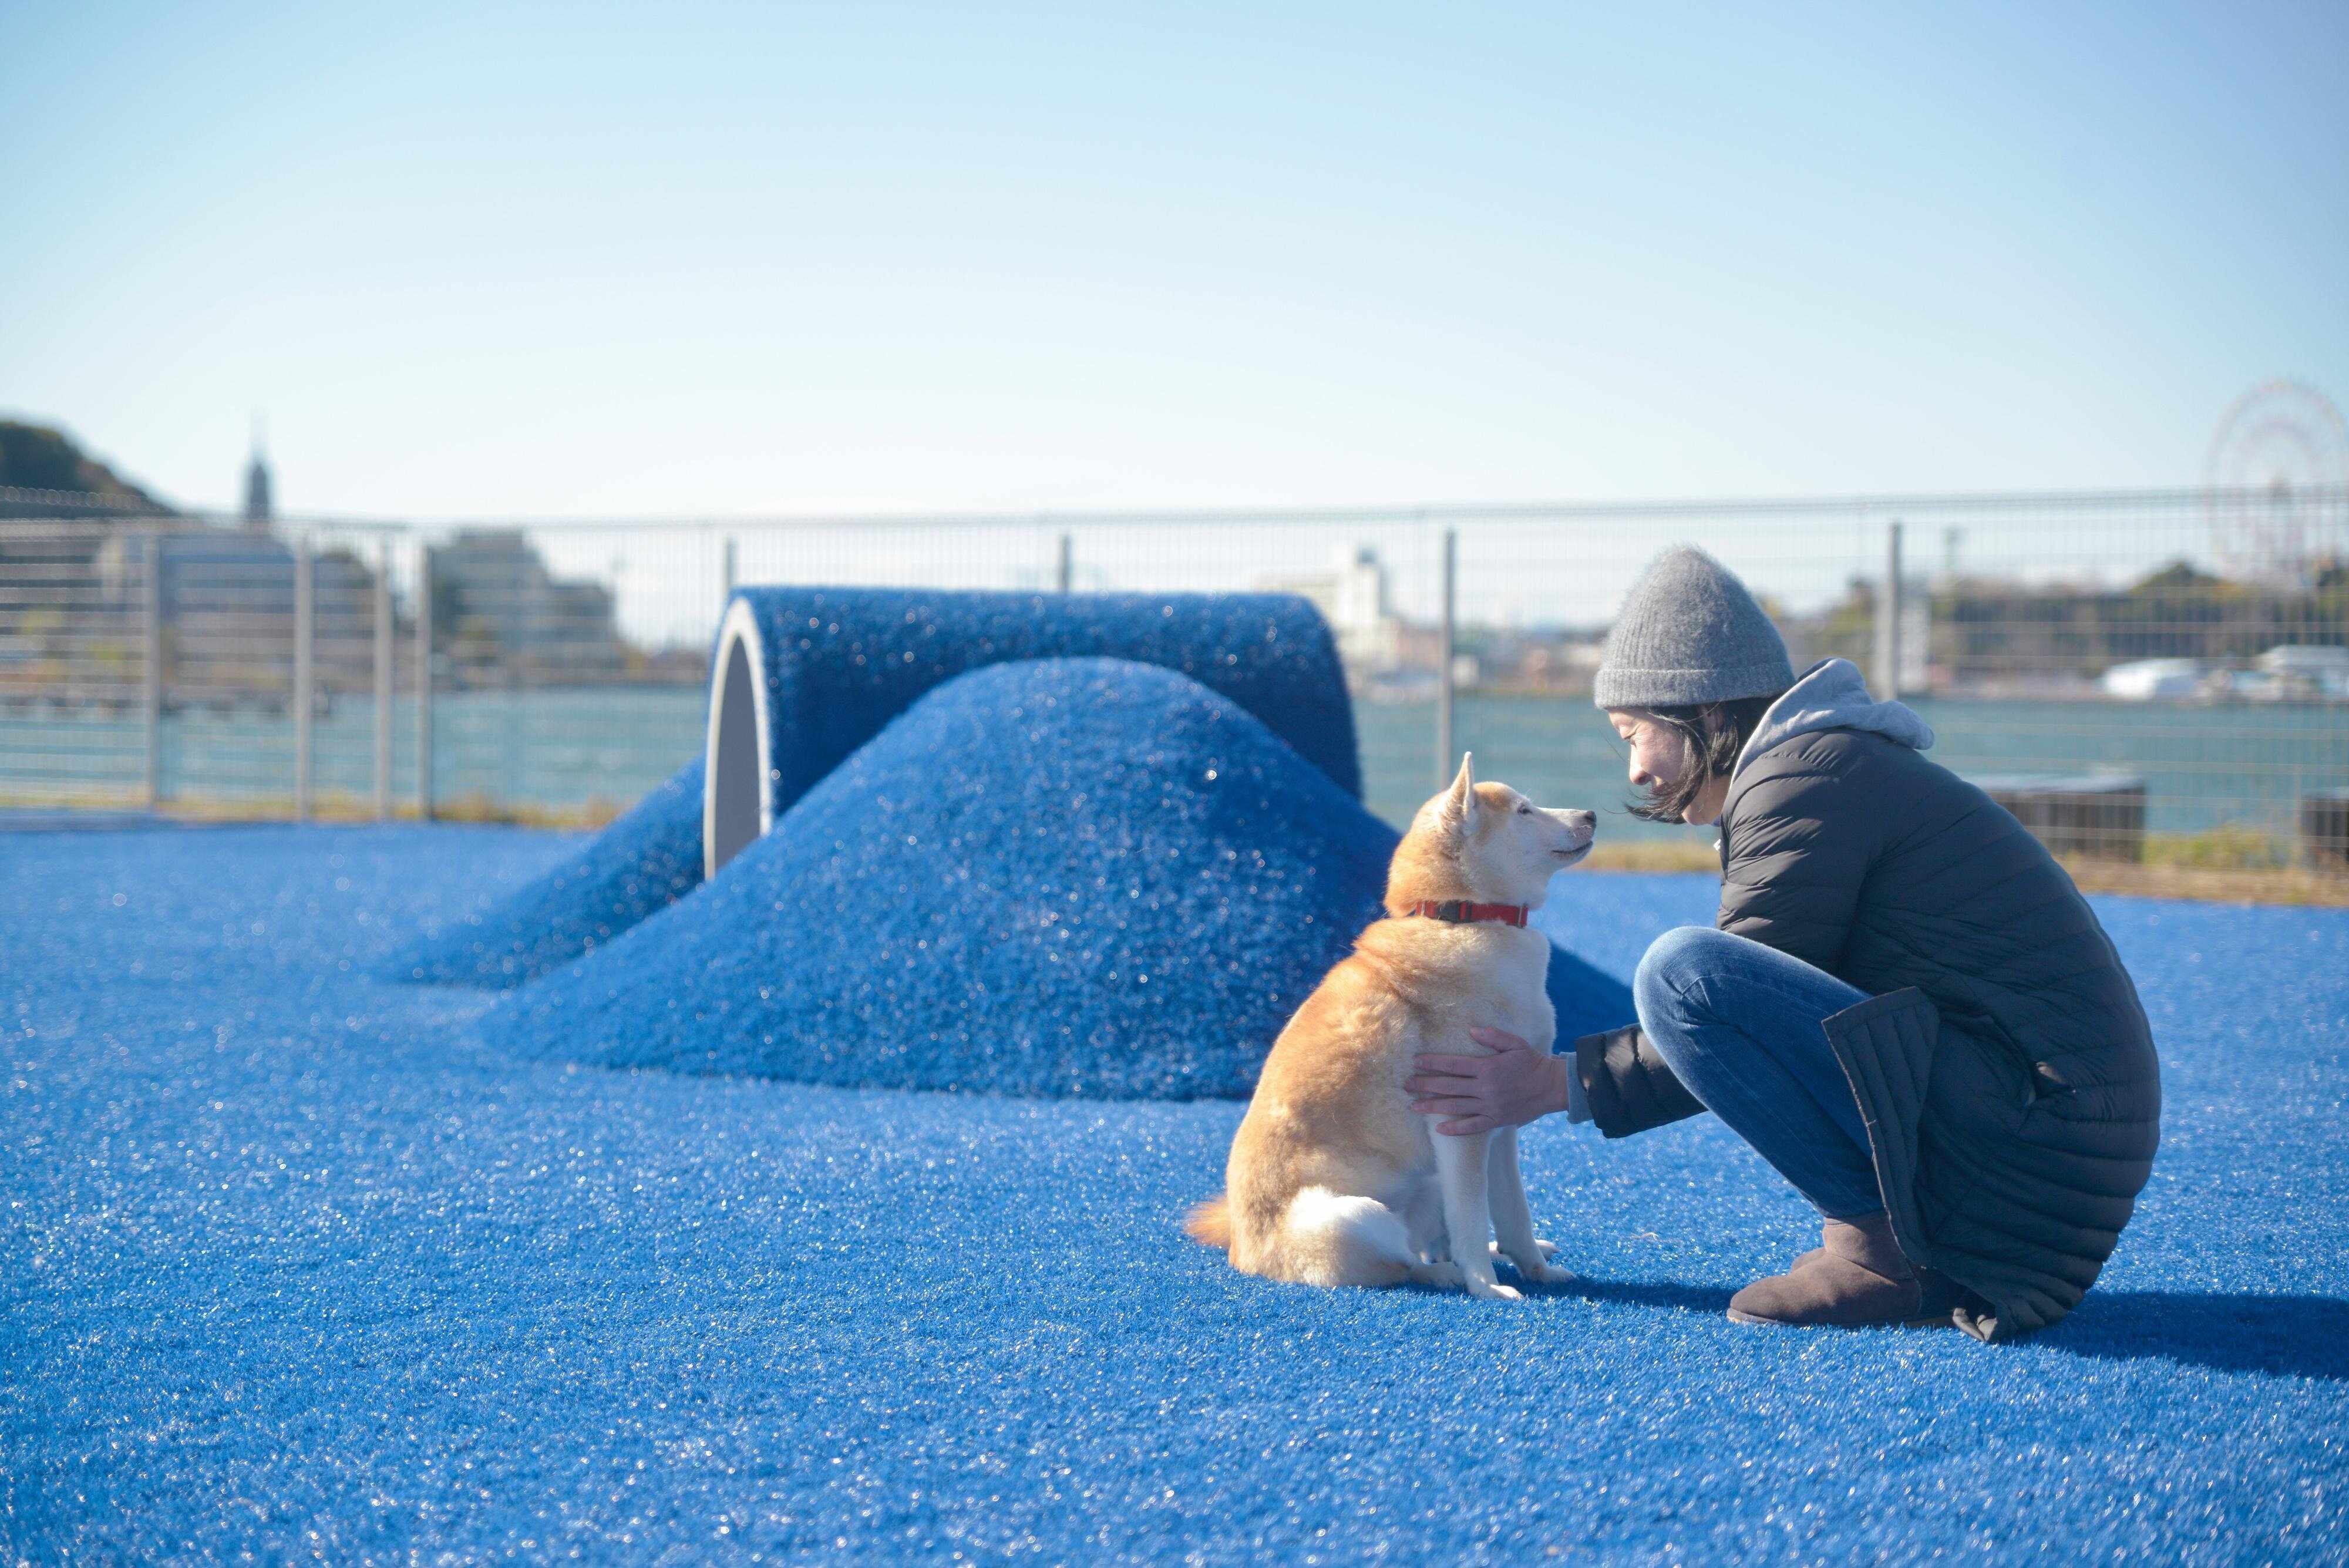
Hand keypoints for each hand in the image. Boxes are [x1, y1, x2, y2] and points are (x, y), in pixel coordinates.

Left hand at [1407, 1028, 1568, 1135]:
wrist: (1552, 1087)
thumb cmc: (1532, 1062)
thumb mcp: (1515, 1044)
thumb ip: (1493, 1037)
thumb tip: (1471, 1030)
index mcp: (1487, 1068)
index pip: (1453, 1064)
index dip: (1432, 1063)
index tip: (1415, 1062)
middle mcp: (1485, 1088)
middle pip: (1448, 1086)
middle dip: (1424, 1085)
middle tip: (1405, 1085)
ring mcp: (1489, 1106)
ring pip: (1455, 1107)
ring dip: (1432, 1106)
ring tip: (1413, 1106)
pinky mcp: (1496, 1120)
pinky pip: (1472, 1126)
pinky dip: (1455, 1129)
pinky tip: (1439, 1130)